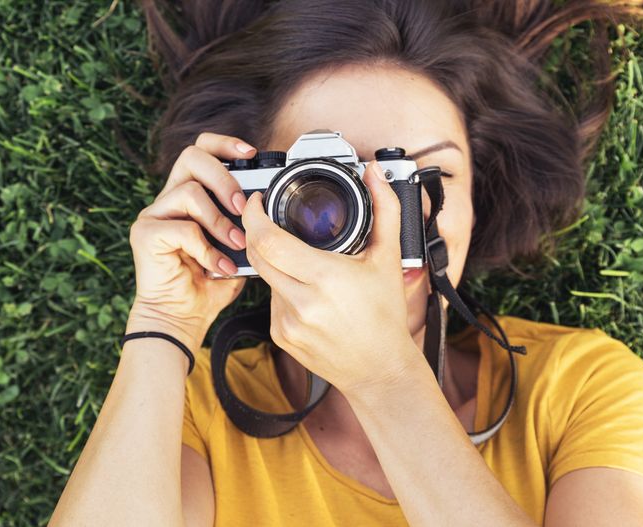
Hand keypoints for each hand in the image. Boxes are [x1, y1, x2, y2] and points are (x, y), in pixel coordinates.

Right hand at [126, 133, 253, 350]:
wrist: (182, 318)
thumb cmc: (208, 284)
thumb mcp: (237, 247)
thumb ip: (246, 222)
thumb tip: (266, 203)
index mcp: (189, 195)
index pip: (201, 150)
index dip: (225, 144)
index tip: (251, 153)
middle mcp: (168, 199)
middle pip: (192, 157)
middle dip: (224, 177)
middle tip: (241, 206)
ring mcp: (153, 215)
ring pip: (189, 191)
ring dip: (219, 221)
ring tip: (236, 245)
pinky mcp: (145, 234)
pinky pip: (182, 227)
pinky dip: (206, 248)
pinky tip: (217, 267)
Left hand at [241, 161, 420, 390]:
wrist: (380, 370)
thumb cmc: (386, 316)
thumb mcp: (388, 259)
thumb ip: (385, 210)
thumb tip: (375, 173)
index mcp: (324, 278)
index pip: (268, 240)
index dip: (254, 215)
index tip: (258, 201)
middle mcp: (301, 302)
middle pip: (257, 254)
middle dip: (256, 232)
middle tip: (267, 218)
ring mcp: (286, 323)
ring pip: (265, 277)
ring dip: (275, 262)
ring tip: (304, 263)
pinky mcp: (280, 336)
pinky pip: (271, 300)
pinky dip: (282, 288)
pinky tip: (307, 293)